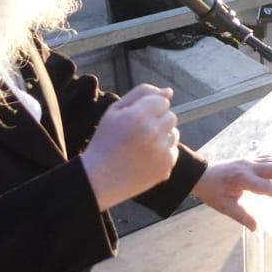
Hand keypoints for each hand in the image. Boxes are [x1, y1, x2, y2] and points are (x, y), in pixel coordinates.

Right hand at [82, 84, 178, 210]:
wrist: (98, 179)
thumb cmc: (106, 141)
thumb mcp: (115, 111)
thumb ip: (142, 94)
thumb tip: (168, 91)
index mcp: (139, 116)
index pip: (163, 101)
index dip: (150, 109)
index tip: (137, 119)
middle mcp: (153, 132)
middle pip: (171, 117)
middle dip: (158, 122)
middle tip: (139, 134)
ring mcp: (161, 151)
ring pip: (174, 134)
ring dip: (162, 137)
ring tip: (141, 147)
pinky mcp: (166, 167)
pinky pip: (173, 151)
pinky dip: (163, 153)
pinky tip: (145, 159)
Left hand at [191, 157, 271, 229]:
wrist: (200, 174)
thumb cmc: (211, 191)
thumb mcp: (224, 207)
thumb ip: (242, 216)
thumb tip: (256, 228)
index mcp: (241, 179)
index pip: (264, 185)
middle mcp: (247, 167)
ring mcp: (249, 160)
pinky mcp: (249, 159)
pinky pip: (268, 158)